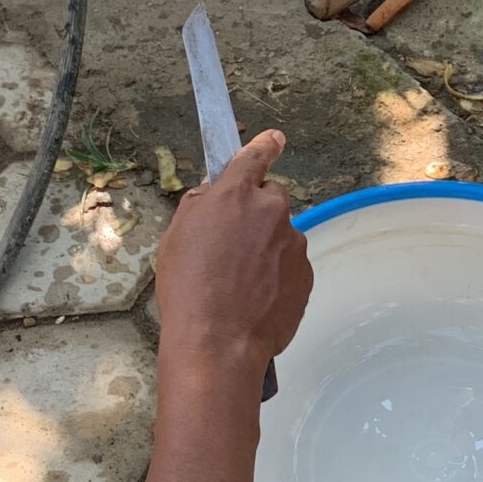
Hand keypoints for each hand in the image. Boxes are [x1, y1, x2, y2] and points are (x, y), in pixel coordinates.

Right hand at [153, 129, 310, 391]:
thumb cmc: (189, 290)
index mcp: (236, 196)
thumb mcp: (176, 238)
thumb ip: (199, 206)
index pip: (254, 157)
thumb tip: (213, 195)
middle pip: (271, 199)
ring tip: (238, 283)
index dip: (263, 145)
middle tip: (232, 245)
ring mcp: (294, 244)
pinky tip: (254, 299)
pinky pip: (290, 266)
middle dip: (256, 213)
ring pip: (280, 236)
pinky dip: (276, 276)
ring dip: (266, 249)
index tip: (274, 138)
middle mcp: (271, 211)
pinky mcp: (306, 274)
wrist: (218, 343)